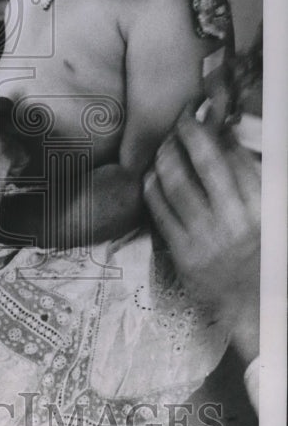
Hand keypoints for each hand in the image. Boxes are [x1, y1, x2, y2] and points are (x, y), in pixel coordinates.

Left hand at [143, 111, 260, 360]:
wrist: (253, 307)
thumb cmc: (264, 256)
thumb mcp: (272, 216)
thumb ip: (253, 180)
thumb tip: (228, 141)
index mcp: (264, 210)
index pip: (238, 160)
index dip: (220, 134)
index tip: (208, 117)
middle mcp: (236, 221)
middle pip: (206, 164)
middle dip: (191, 133)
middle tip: (183, 117)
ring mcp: (207, 238)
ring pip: (177, 184)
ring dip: (167, 156)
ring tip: (166, 143)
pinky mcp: (183, 253)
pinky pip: (160, 211)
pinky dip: (153, 186)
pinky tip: (152, 174)